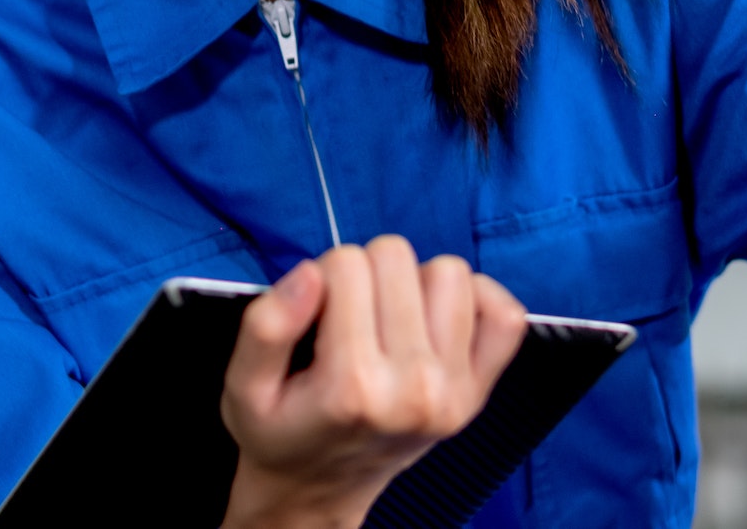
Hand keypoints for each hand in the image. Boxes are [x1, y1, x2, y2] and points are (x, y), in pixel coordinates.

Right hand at [219, 237, 526, 528]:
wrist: (315, 489)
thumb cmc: (281, 431)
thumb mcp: (242, 386)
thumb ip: (265, 326)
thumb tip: (310, 273)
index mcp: (353, 385)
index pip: (345, 265)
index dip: (321, 275)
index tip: (313, 315)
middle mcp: (414, 388)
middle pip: (396, 258)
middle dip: (364, 274)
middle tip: (346, 319)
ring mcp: (455, 390)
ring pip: (448, 272)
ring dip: (413, 284)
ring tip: (386, 319)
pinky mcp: (479, 391)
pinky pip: (504, 314)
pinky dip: (472, 301)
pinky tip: (434, 319)